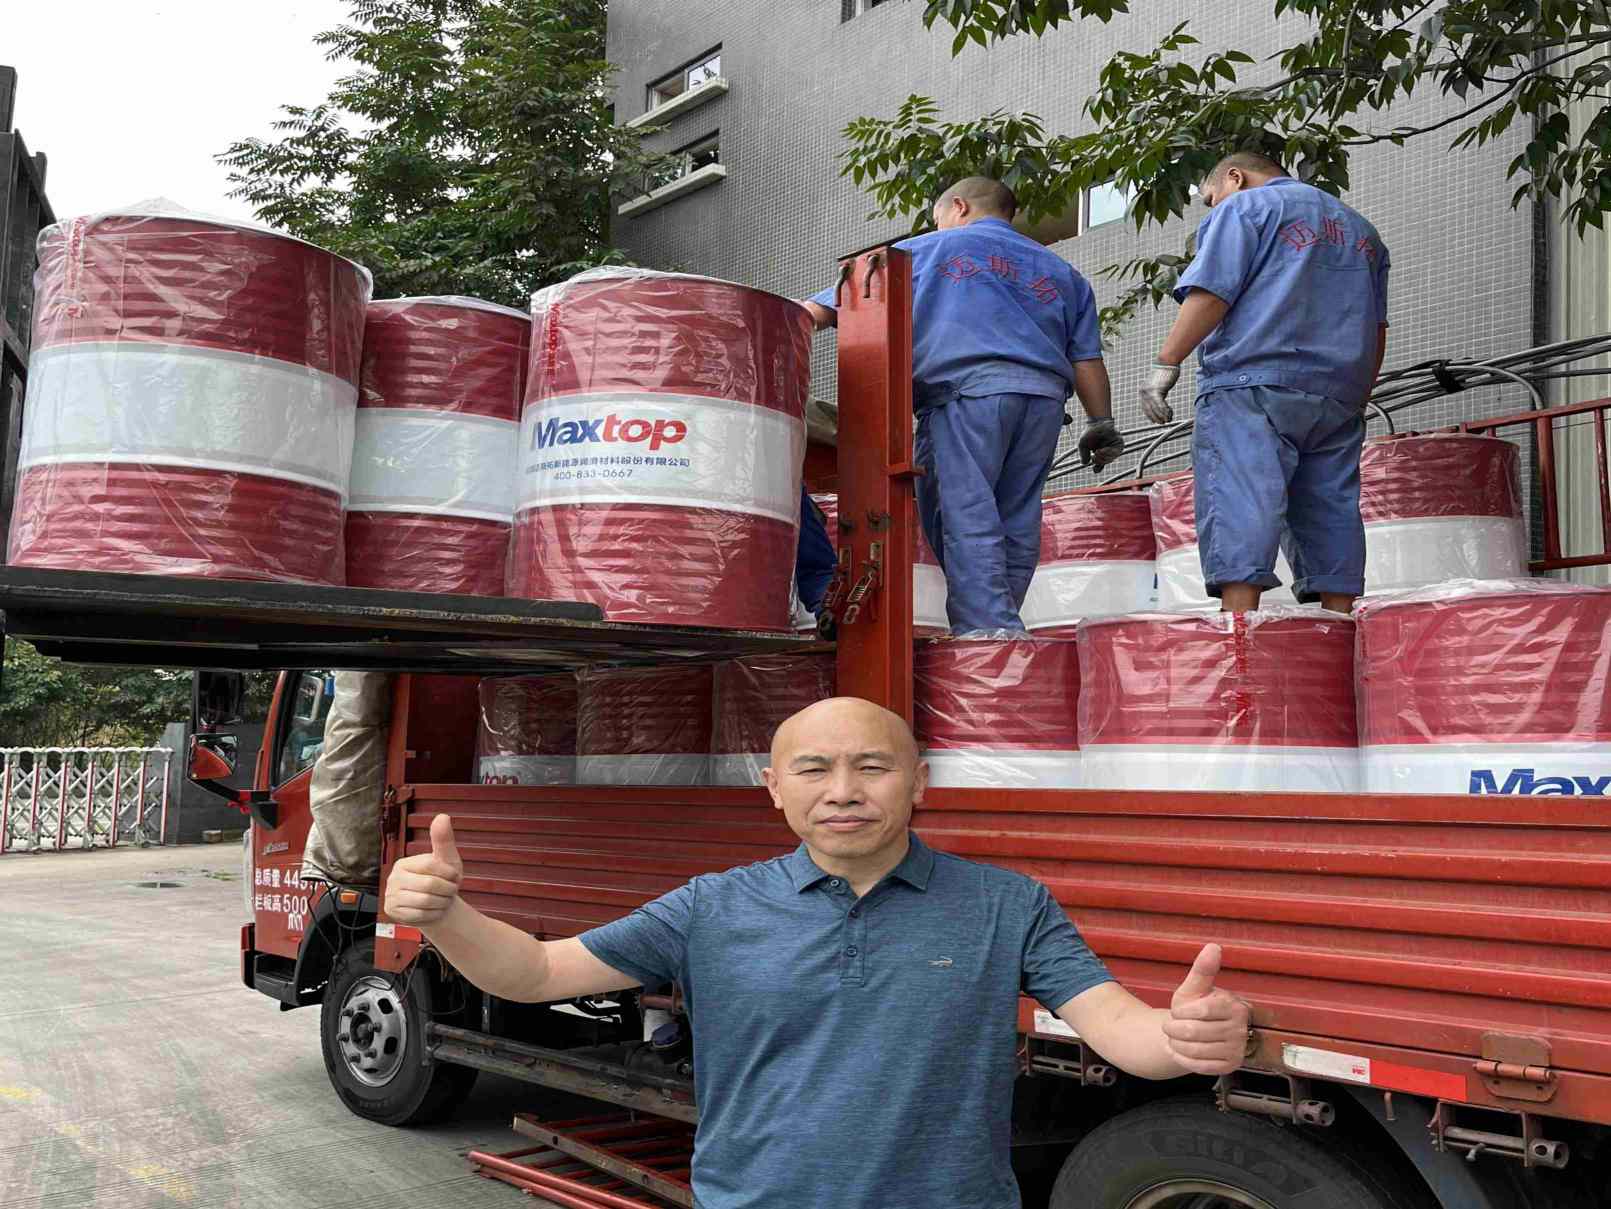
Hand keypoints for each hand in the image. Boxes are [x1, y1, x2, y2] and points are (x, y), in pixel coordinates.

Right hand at [383, 813, 462, 927]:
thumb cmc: (442, 880)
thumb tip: (442, 816)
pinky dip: (434, 914)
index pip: (430, 865)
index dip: (449, 873)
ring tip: (443, 900)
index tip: (456, 877)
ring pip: (426, 901)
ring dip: (442, 903)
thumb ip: (444, 839)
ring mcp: (390, 896)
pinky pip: (420, 916)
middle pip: (429, 885)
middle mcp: (393, 878)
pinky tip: (434, 910)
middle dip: (447, 890)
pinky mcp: (393, 912)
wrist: (436, 906)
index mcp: (404, 864)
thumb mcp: (447, 859)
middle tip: (450, 892)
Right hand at [1078, 418, 1124, 468]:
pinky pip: (1116, 452)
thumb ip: (1083, 454)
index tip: (1094, 469)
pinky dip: (1109, 453)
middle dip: (1099, 461)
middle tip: (1094, 457)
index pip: (1100, 466)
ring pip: (1111, 459)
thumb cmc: (1090, 433)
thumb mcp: (1083, 444)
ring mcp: (1114, 448)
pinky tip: (1102, 450)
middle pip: (1105, 462)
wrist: (1097, 421)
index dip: (1098, 469)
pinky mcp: (1120, 443)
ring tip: (1097, 452)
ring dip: (1104, 457)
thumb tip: (1084, 464)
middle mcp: (1108, 452)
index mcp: (1100, 454)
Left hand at [1139, 362, 1180, 425]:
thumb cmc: (1165, 372)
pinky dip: (1165, 411)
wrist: (1167, 362)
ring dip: (1163, 416)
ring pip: (1156, 409)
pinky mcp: (1156, 391)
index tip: (1156, 421)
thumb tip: (1160, 403)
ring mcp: (1149, 392)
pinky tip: (1170, 414)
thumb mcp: (1159, 385)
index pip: (1145, 407)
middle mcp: (1144, 392)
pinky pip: (1161, 405)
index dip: (1150, 416)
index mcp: (1143, 391)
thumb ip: (1158, 394)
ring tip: (1169, 419)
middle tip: (1164, 422)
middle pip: (1150, 410)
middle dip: (1157, 418)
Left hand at [1163, 944, 1251, 1074]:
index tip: (1177, 1010)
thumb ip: (1202, 970)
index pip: (1202, 1010)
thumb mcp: (1194, 988)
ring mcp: (1237, 1049)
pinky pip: (1200, 1067)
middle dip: (1174, 1029)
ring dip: (1176, 1044)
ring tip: (1174, 1038)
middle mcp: (1240, 1028)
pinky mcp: (1230, 1066)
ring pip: (1195, 1051)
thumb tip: (1213, 946)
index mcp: (1234, 1006)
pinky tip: (1178, 1050)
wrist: (1195, 1033)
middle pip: (1195, 1032)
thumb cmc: (1194, 1007)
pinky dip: (1182, 1059)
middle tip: (1170, 1026)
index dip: (1182, 1012)